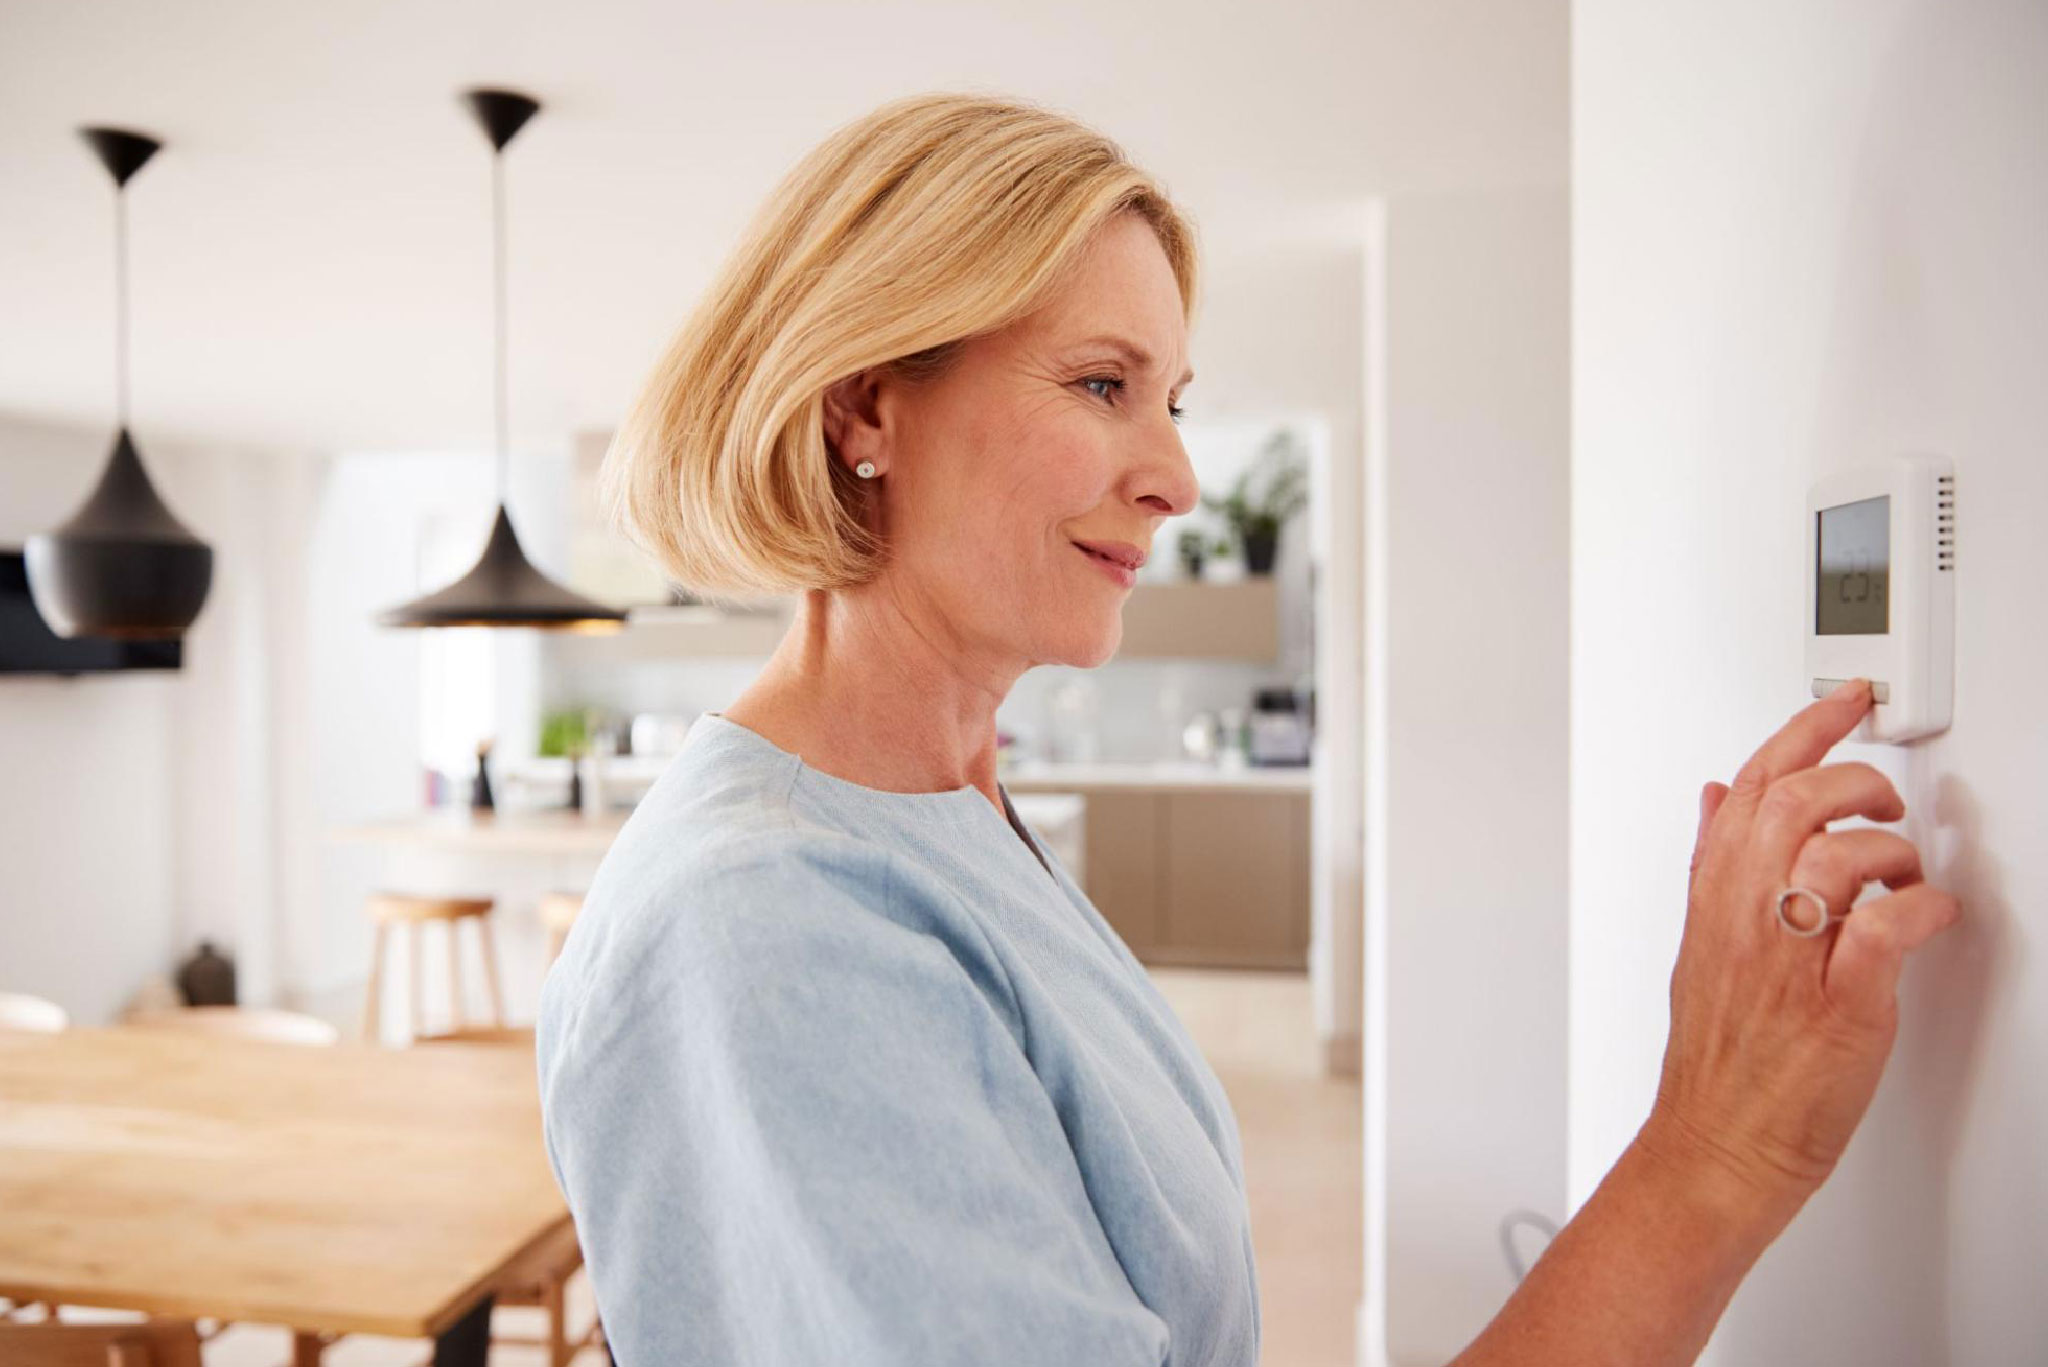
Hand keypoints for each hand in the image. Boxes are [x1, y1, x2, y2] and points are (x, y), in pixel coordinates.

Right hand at [1640, 678, 1960, 1221]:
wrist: (1717, 1144)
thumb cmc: (1716, 1058)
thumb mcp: (1698, 943)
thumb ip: (1712, 864)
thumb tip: (1717, 796)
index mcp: (1715, 898)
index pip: (1752, 786)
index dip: (1802, 731)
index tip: (1844, 703)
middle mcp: (1747, 920)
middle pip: (1796, 803)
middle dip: (1856, 782)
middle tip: (1884, 800)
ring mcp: (1791, 962)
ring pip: (1837, 855)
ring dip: (1890, 852)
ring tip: (1903, 874)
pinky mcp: (1839, 1007)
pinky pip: (1884, 932)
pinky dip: (1918, 910)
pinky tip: (1925, 915)